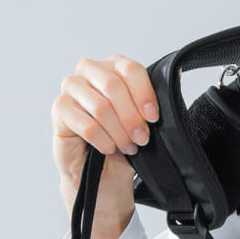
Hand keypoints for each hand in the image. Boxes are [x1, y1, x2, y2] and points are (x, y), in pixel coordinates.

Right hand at [51, 53, 158, 231]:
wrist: (104, 172)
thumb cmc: (123, 140)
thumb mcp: (144, 119)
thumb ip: (153, 98)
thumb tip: (179, 73)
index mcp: (113, 66)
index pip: (130, 69)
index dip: (144, 94)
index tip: (153, 118)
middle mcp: (90, 71)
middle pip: (114, 86)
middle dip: (132, 117)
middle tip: (141, 138)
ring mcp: (71, 88)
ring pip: (100, 107)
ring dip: (118, 132)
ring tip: (127, 146)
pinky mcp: (59, 109)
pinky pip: (87, 125)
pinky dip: (103, 140)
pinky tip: (108, 148)